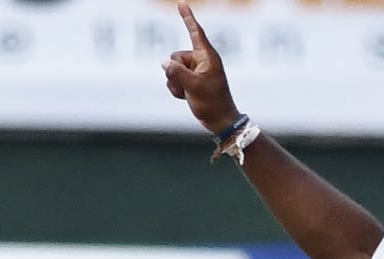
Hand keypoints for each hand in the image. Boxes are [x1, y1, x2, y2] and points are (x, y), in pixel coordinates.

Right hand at [162, 1, 240, 135]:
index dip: (187, 17)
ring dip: (175, 83)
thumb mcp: (194, 87)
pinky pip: (173, 80)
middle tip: (189, 86)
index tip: (182, 3)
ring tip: (189, 94)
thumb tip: (164, 63)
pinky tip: (186, 98)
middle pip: (175, 56)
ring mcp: (195, 72)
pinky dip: (176, 89)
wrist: (219, 121)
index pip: (195, 32)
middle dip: (175, 72)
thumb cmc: (213, 103)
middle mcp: (201, 61)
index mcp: (208, 57)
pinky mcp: (190, 81)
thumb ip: (176, 72)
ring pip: (171, 69)